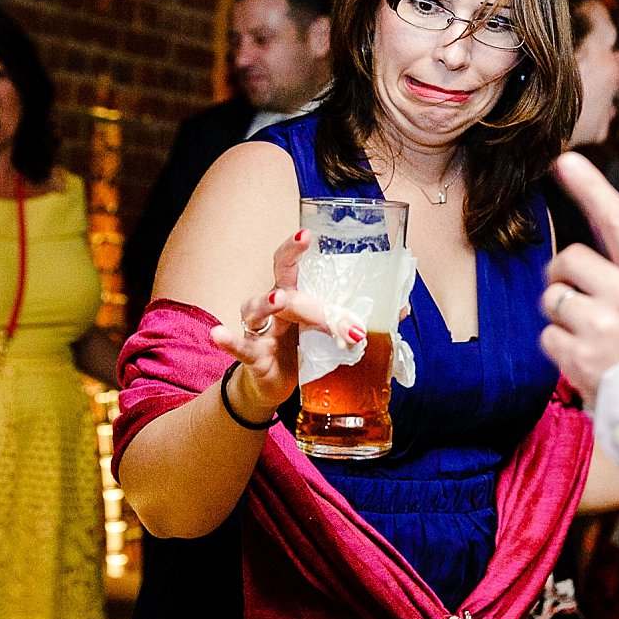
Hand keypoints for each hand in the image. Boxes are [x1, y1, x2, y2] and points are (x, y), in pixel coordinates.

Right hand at [209, 229, 366, 420]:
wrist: (274, 387)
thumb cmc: (301, 351)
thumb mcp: (329, 333)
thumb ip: (359, 318)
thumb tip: (400, 306)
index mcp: (295, 295)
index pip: (294, 263)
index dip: (298, 245)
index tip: (310, 231)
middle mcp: (273, 306)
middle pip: (279, 275)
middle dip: (292, 258)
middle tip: (304, 241)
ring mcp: (259, 330)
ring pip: (258, 308)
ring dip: (267, 302)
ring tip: (278, 299)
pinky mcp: (251, 357)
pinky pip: (239, 347)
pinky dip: (229, 341)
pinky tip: (218, 334)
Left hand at [540, 153, 618, 403]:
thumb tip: (580, 267)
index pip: (618, 222)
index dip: (591, 188)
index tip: (566, 160)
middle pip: (567, 261)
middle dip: (561, 277)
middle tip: (576, 298)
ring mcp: (601, 327)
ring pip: (553, 300)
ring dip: (561, 316)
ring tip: (590, 337)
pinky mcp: (580, 358)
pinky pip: (548, 338)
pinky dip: (559, 349)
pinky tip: (586, 361)